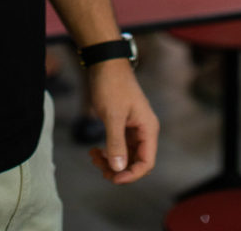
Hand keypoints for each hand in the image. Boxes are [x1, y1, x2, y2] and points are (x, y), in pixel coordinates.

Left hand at [85, 59, 158, 183]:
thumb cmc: (111, 84)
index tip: (112, 178)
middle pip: (135, 161)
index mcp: (148, 128)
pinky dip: (108, 151)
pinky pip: (119, 145)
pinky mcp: (123, 124)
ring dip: (110, 161)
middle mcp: (144, 129)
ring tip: (92, 157)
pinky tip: (94, 151)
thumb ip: (116, 143)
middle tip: (98, 167)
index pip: (146, 162)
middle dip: (117, 168)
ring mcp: (134, 127)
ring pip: (126, 155)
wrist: (105, 62)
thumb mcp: (112, 115)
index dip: (131, 175)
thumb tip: (118, 169)